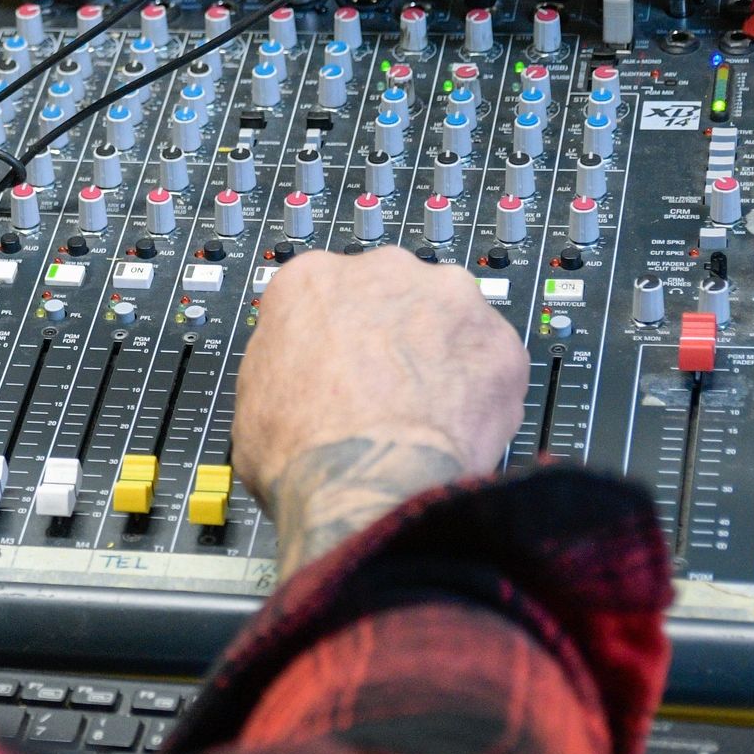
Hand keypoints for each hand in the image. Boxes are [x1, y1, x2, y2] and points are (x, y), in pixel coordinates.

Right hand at [234, 247, 527, 573]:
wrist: (368, 482)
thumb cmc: (302, 448)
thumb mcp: (253, 399)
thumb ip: (284, 365)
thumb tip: (297, 378)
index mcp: (310, 280)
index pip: (324, 293)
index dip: (332, 335)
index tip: (338, 359)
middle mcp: (383, 271)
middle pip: (392, 294)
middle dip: (392, 333)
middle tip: (384, 385)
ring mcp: (448, 299)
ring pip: (449, 320)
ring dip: (441, 355)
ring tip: (426, 410)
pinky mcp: (500, 340)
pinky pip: (492, 361)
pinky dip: (482, 390)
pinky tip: (458, 427)